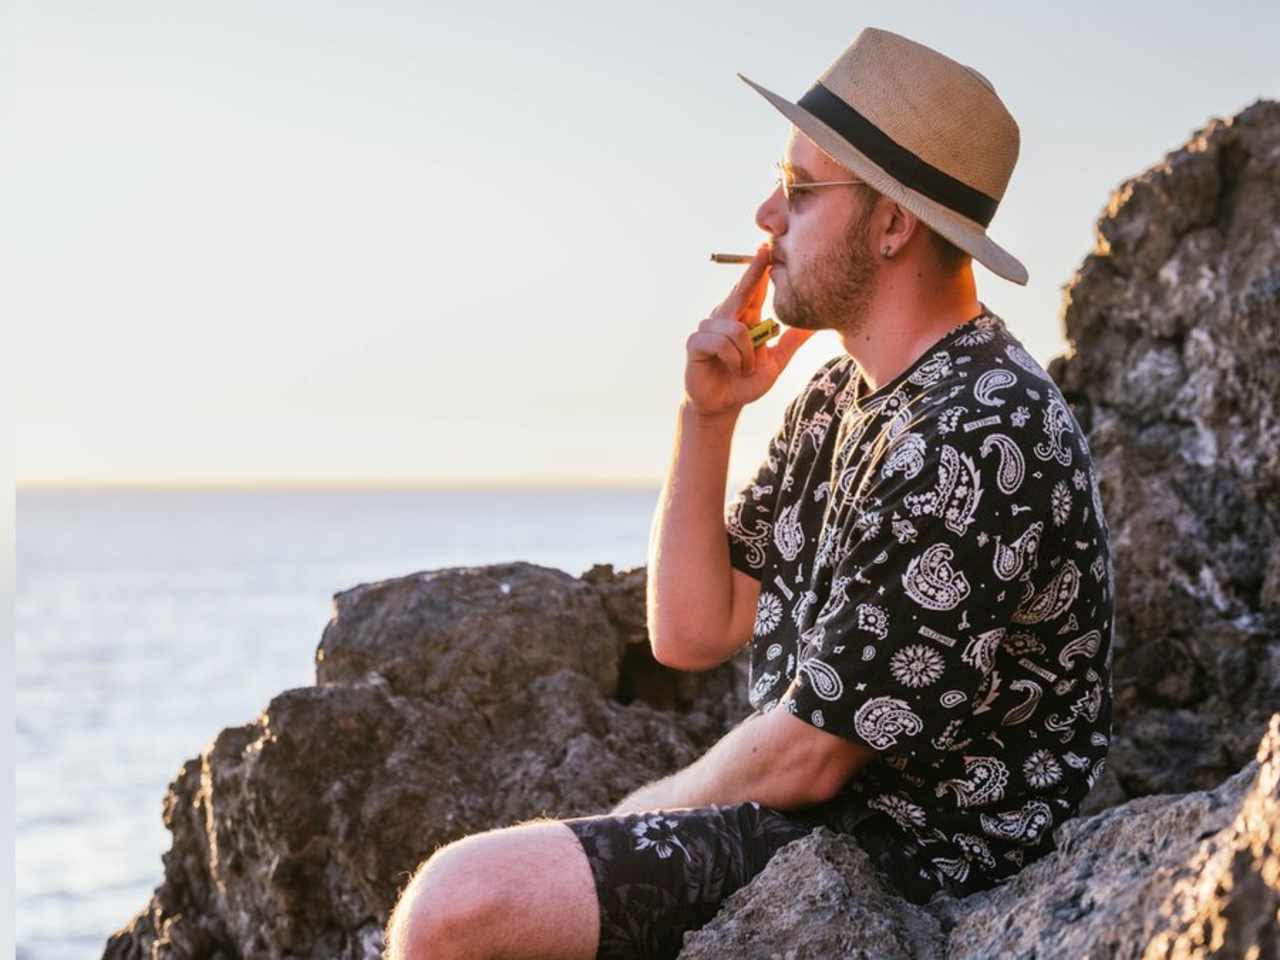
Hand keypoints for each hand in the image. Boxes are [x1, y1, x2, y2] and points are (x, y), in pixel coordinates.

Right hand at [684, 244, 815, 417]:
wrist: (722, 406)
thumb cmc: (745, 383)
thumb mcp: (775, 362)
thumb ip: (791, 342)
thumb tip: (814, 325)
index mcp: (744, 318)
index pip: (754, 289)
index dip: (760, 269)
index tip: (767, 248)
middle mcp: (725, 318)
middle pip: (741, 291)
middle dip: (753, 273)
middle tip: (765, 251)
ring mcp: (708, 328)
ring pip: (736, 329)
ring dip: (747, 354)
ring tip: (745, 368)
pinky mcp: (696, 342)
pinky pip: (722, 343)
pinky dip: (734, 359)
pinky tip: (732, 369)